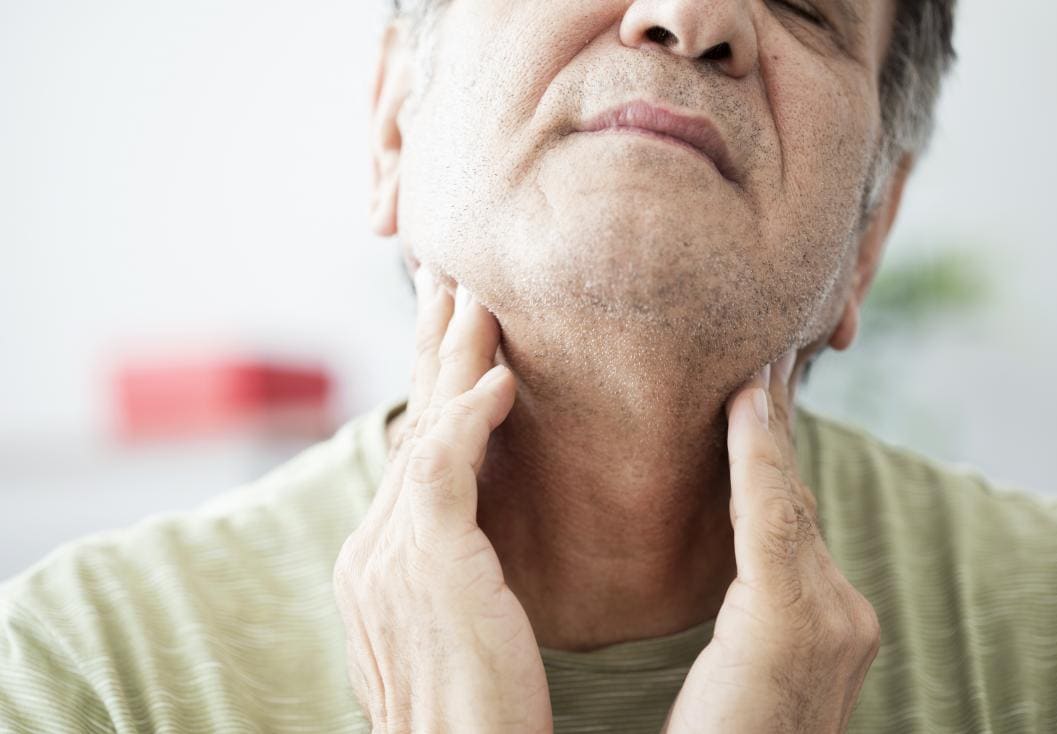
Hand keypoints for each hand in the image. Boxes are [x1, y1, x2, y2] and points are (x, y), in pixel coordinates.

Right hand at [333, 268, 552, 733]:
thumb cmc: (479, 705)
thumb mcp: (459, 616)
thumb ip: (453, 557)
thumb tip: (472, 518)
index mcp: (380, 557)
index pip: (411, 449)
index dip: (431, 384)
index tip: (451, 328)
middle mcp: (373, 545)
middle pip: (409, 421)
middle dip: (429, 345)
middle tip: (447, 277)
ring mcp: (390, 553)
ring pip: (424, 428)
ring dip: (453, 356)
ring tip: (478, 295)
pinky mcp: (425, 562)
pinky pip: (444, 468)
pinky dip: (470, 416)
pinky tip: (501, 378)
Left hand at [660, 350, 880, 732]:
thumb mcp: (737, 671)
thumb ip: (749, 609)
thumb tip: (733, 562)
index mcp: (822, 622)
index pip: (787, 515)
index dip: (770, 450)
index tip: (752, 388)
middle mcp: (842, 611)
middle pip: (793, 496)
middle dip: (773, 423)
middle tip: (756, 351)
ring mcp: (829, 618)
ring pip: (786, 498)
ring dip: (767, 424)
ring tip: (751, 357)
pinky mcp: (796, 624)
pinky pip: (771, 523)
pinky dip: (758, 461)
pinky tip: (744, 404)